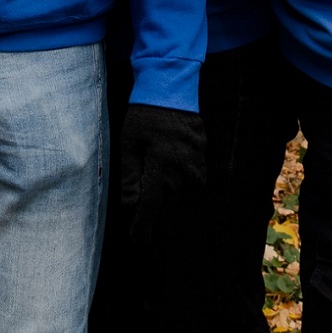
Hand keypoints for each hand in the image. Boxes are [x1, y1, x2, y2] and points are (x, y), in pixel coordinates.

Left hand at [117, 104, 206, 247]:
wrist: (173, 92)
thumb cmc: (144, 117)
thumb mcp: (128, 144)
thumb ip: (130, 176)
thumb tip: (131, 204)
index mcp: (161, 168)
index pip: (151, 208)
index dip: (143, 227)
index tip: (137, 240)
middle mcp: (182, 172)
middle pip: (165, 205)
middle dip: (152, 205)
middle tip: (139, 192)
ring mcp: (196, 168)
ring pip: (180, 196)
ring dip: (166, 195)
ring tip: (154, 173)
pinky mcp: (203, 161)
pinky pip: (191, 184)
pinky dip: (178, 184)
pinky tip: (168, 169)